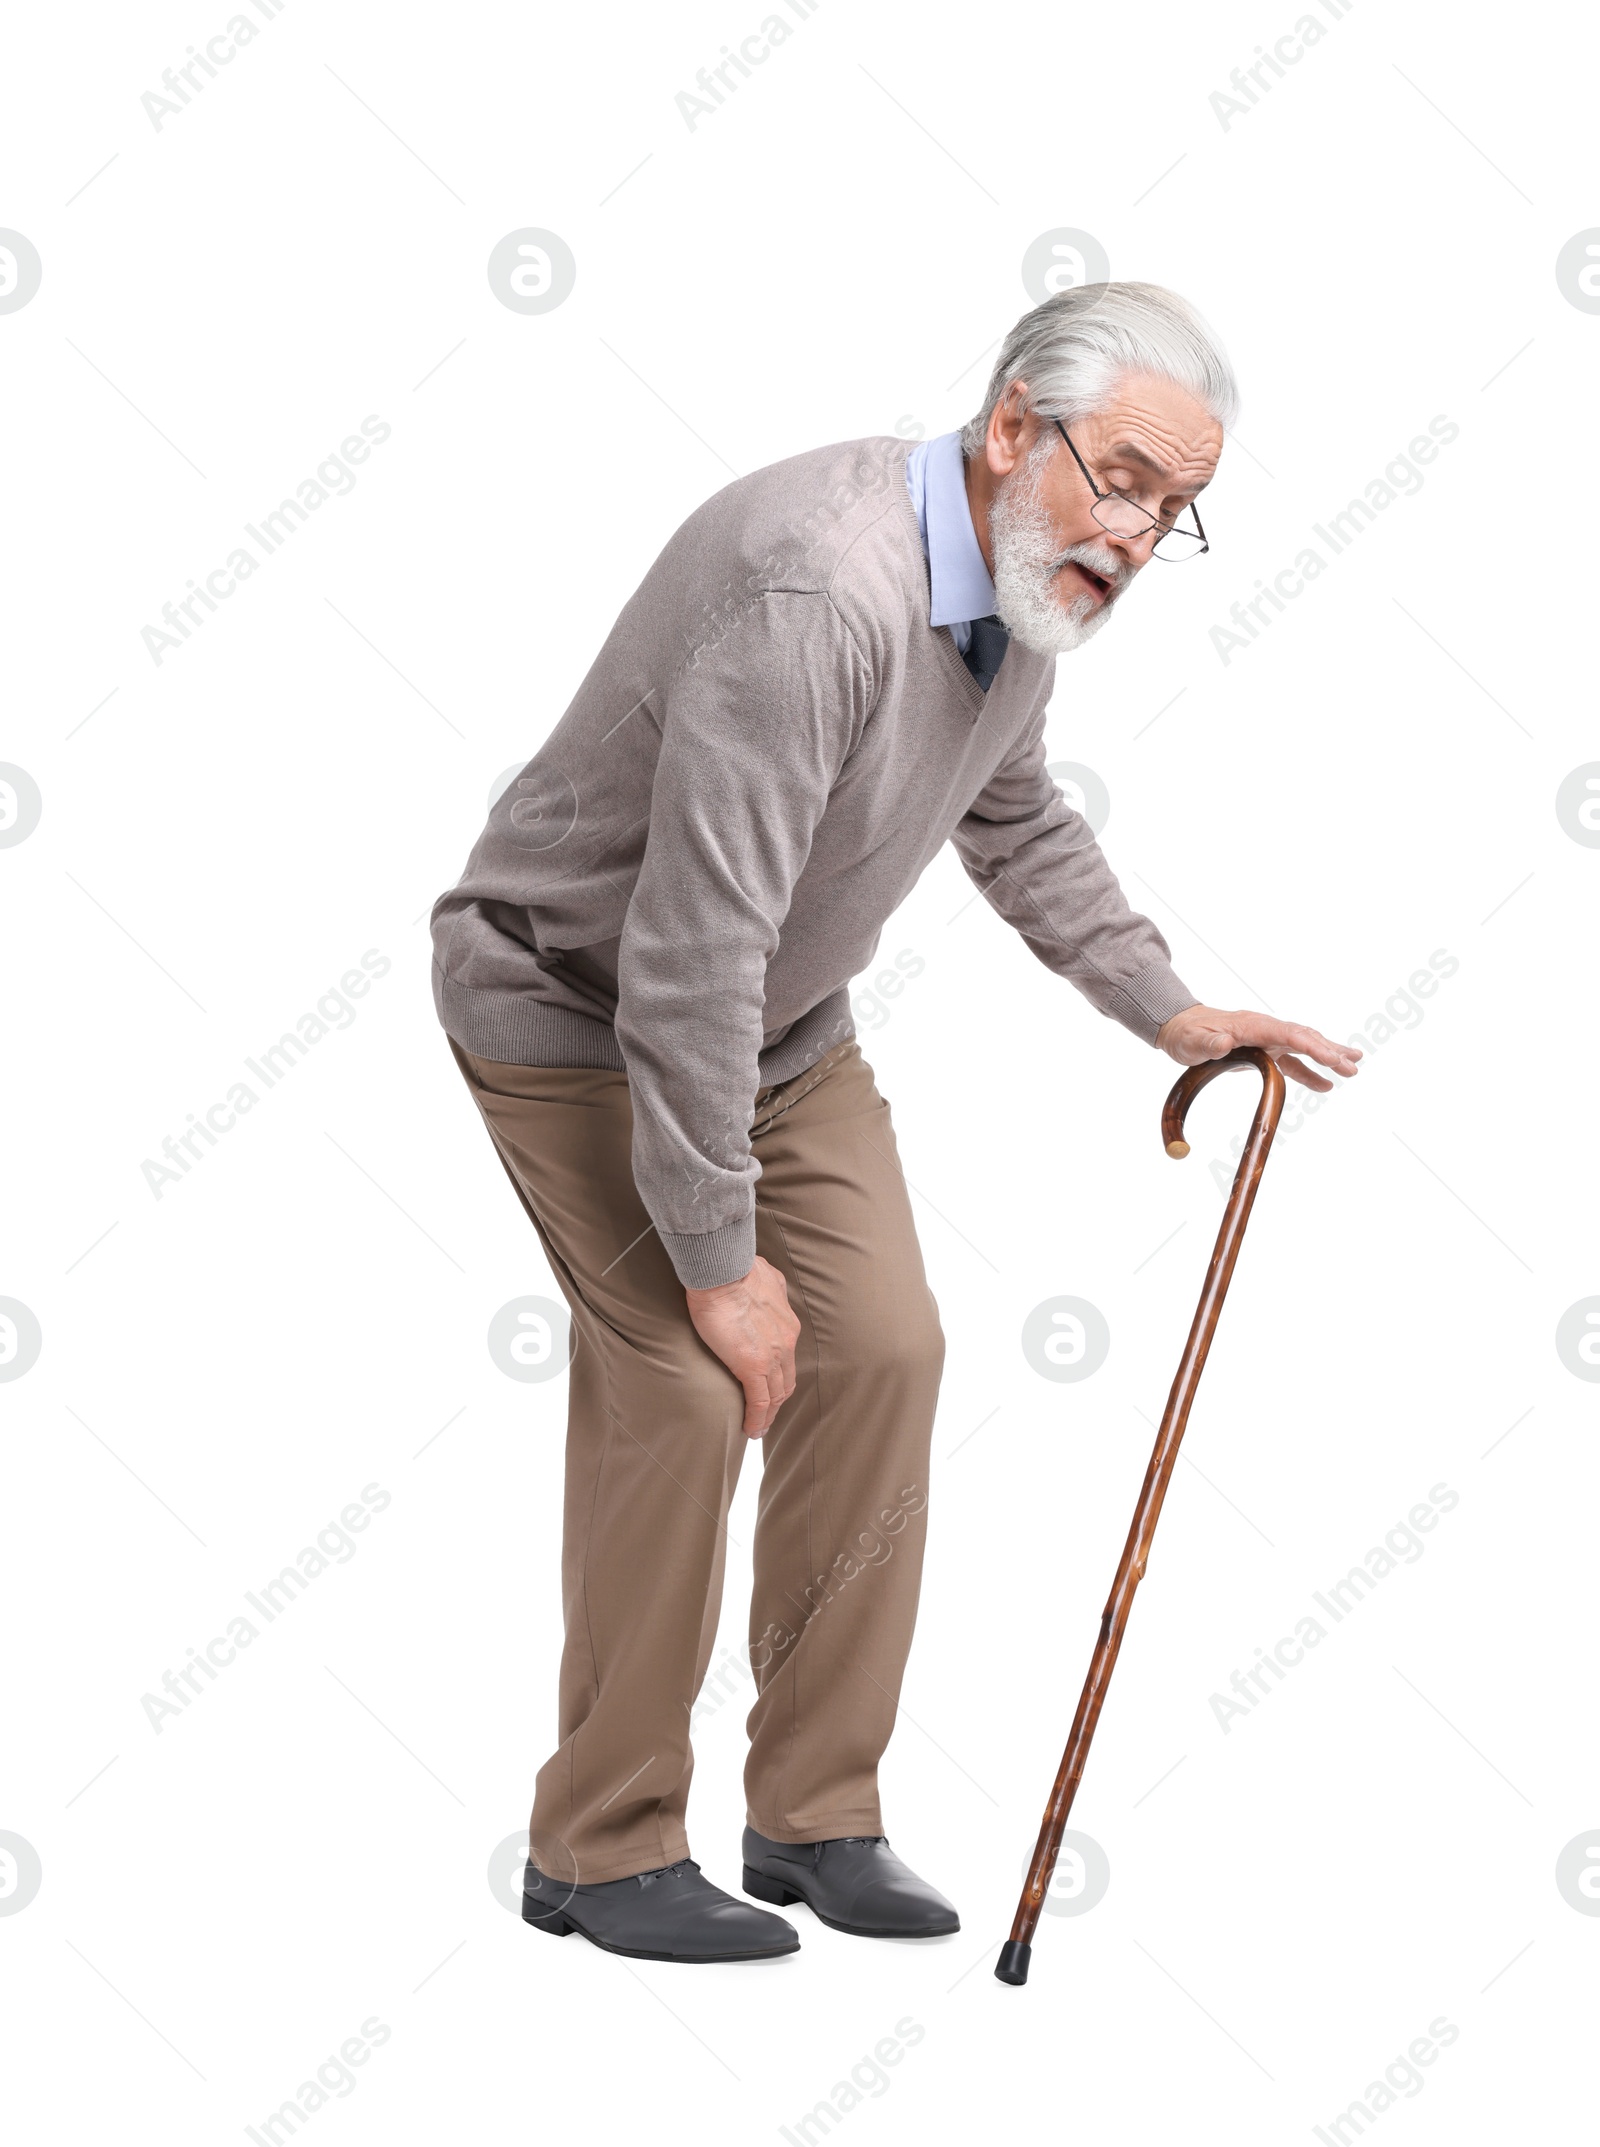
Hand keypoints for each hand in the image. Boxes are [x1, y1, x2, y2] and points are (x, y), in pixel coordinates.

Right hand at [684, 1254, 800, 1437]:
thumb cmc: (734, 1267)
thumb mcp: (765, 1275)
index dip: (780, 1378)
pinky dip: (757, 1419)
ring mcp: (772, 1356)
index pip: (788, 1360)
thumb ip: (770, 1286)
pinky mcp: (752, 1366)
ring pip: (776, 1396)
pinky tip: (750, 1430)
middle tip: (766, 1416)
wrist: (722, 1270)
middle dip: (777, 1401)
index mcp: (787, 1323)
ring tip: (757, 1429)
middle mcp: (786, 1342)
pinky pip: (759, 1402)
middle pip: (786, 1382)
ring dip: (768, 1416)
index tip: (771, 1389)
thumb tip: (765, 1283)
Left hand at [1155, 1005, 1361, 1092]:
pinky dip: (1309, 1073)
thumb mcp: (1193, 1040)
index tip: (1331, 1058)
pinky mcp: (1264, 1052)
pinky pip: (1292, 1062)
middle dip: (1329, 1052)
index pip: (1289, 1033)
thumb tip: (1223, 1044)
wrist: (1180, 1027)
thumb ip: (1208, 1043)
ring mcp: (1267, 1040)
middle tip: (1352, 1067)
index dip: (1312, 1045)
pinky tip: (1326, 1085)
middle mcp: (1265, 1029)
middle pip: (1304, 1038)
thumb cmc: (1187, 1034)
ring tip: (1354, 1067)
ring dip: (1328, 1056)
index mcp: (1252, 1025)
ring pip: (1304, 1046)